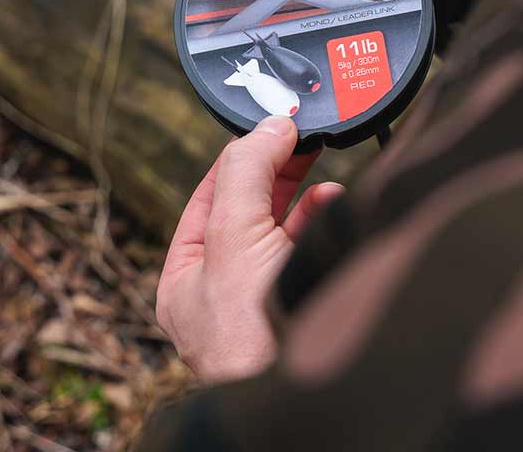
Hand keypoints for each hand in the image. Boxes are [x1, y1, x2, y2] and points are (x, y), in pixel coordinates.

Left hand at [155, 116, 343, 382]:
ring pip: (281, 224)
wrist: (305, 400)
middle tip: (301, 131)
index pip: (209, 193)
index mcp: (187, 275)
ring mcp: (264, 294)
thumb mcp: (234, 236)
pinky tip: (334, 198)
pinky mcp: (302, 297)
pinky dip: (323, 216)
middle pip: (247, 204)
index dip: (239, 153)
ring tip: (319, 156)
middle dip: (275, 166)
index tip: (271, 122)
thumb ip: (247, 172)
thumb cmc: (254, 334)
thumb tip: (271, 124)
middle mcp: (223, 285)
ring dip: (302, 189)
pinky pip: (310, 247)